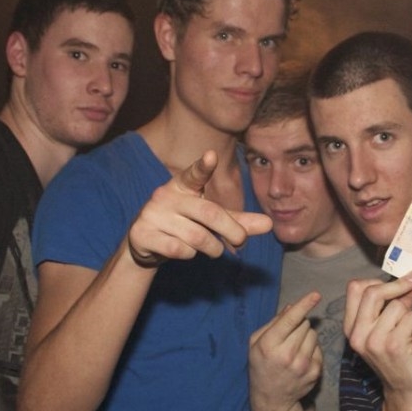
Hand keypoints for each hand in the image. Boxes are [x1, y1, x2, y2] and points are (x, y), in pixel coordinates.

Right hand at [127, 150, 272, 267]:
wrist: (145, 242)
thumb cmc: (183, 224)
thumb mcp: (208, 219)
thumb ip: (237, 220)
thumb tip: (269, 224)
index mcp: (182, 185)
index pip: (194, 174)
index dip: (203, 166)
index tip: (211, 156)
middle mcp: (165, 195)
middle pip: (208, 212)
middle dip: (231, 230)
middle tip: (241, 241)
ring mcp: (152, 214)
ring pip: (195, 236)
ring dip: (212, 248)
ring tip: (213, 250)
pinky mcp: (142, 234)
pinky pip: (178, 249)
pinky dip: (188, 255)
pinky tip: (185, 251)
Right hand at [249, 291, 322, 410]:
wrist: (272, 398)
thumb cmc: (261, 365)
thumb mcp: (256, 342)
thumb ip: (273, 323)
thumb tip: (292, 307)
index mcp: (270, 344)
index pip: (291, 319)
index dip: (304, 304)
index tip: (316, 294)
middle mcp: (287, 354)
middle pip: (305, 324)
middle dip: (299, 325)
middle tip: (289, 337)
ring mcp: (303, 364)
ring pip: (314, 335)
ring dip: (306, 336)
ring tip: (294, 348)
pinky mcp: (315, 372)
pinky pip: (319, 348)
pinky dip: (311, 349)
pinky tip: (300, 358)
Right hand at [343, 273, 411, 402]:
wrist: (407, 392)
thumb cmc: (401, 359)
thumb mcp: (389, 329)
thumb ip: (393, 305)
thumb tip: (409, 281)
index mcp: (352, 328)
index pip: (355, 289)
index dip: (378, 281)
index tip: (398, 280)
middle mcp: (358, 335)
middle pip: (372, 292)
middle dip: (398, 285)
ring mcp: (374, 341)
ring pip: (398, 305)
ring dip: (411, 316)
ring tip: (411, 334)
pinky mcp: (393, 345)